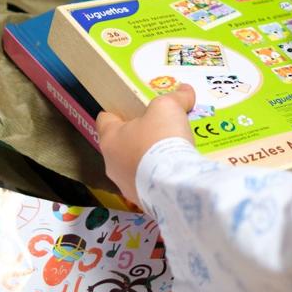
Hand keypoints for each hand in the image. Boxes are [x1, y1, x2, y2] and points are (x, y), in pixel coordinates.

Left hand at [97, 84, 195, 204]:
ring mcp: (125, 185)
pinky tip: (173, 172)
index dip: (118, 111)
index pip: (105, 119)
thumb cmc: (160, 139)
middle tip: (157, 130)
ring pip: (132, 166)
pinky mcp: (141, 201)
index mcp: (110, 138)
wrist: (173, 184)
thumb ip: (177, 97)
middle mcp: (111, 164)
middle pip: (120, 144)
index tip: (132, 109)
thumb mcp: (169, 107)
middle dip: (137, 137)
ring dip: (146, 160)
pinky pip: (147, 184)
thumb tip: (187, 90)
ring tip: (168, 153)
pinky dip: (156, 178)